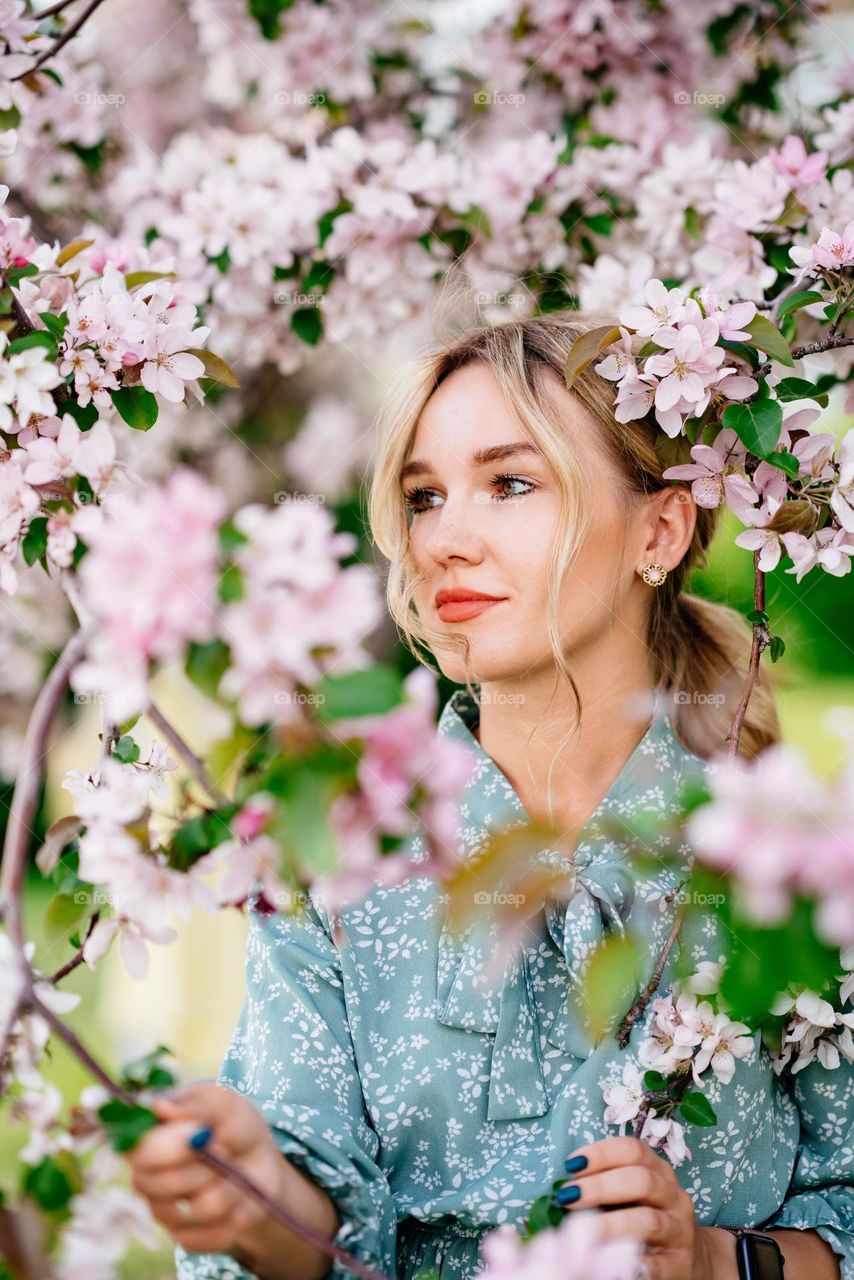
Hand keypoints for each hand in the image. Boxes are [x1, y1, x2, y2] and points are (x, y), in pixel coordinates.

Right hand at [125, 1081, 286, 1255]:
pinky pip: (203, 1238)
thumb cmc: (236, 1125)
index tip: (203, 1135)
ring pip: (192, 1211)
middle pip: (157, 1184)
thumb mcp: (226, 1104)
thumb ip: (196, 1104)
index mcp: (150, 1133)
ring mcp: (162, 1207)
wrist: (261, 1163)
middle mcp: (146, 1173)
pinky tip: (236, 1199)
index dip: (167, 1147)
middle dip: (204, 1166)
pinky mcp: (182, 1236)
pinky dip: (231, 1218)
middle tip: (226, 1148)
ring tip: (234, 1171)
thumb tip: (157, 1106)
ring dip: (227, 1188)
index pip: (135, 1148)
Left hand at [558, 1135, 724, 1279]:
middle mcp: (673, 1197)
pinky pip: (658, 1264)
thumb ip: (605, 1187)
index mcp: (659, 1172)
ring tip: (582, 1232)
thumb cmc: (645, 1220)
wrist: (685, 1259)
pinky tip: (611, 1263)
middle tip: (568, 1196)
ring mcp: (680, 1232)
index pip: (633, 1150)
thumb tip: (564, 1188)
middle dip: (601, 1186)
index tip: (571, 1164)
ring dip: (611, 1225)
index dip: (601, 1153)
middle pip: (642, 1181)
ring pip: (649, 1221)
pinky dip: (634, 1262)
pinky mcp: (680, 1266)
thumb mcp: (631, 1197)